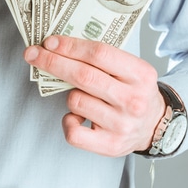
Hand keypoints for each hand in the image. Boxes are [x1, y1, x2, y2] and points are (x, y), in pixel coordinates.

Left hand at [24, 35, 164, 156]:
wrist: (155, 126)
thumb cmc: (133, 92)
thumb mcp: (129, 69)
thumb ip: (101, 58)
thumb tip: (58, 46)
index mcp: (140, 74)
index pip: (99, 54)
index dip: (70, 46)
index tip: (49, 42)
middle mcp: (133, 100)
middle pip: (83, 76)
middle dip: (52, 62)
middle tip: (33, 54)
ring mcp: (122, 124)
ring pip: (75, 100)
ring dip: (69, 94)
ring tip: (83, 95)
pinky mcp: (110, 145)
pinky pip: (73, 132)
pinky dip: (68, 121)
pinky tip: (77, 117)